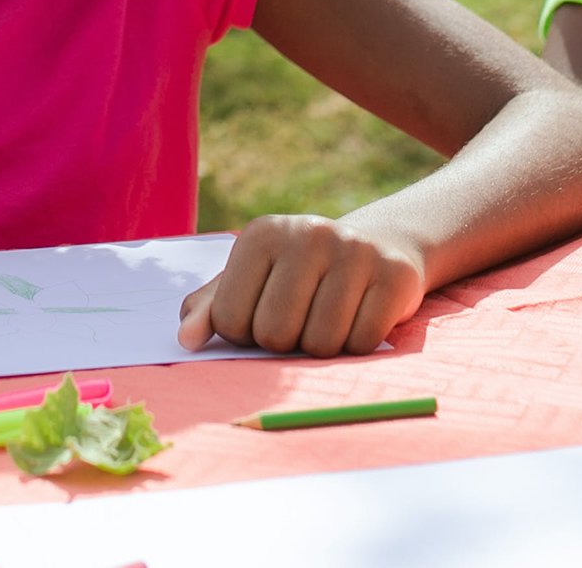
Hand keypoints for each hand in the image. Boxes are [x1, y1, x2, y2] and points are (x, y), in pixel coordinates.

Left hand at [175, 215, 428, 356]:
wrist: (378, 248)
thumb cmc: (299, 275)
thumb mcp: (251, 282)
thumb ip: (211, 308)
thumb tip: (186, 340)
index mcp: (262, 235)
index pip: (230, 320)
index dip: (245, 334)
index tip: (265, 313)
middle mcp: (308, 234)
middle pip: (275, 334)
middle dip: (285, 344)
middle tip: (302, 319)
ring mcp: (355, 251)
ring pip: (321, 344)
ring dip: (323, 347)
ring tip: (332, 316)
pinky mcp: (395, 274)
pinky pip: (362, 343)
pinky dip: (358, 345)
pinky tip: (361, 317)